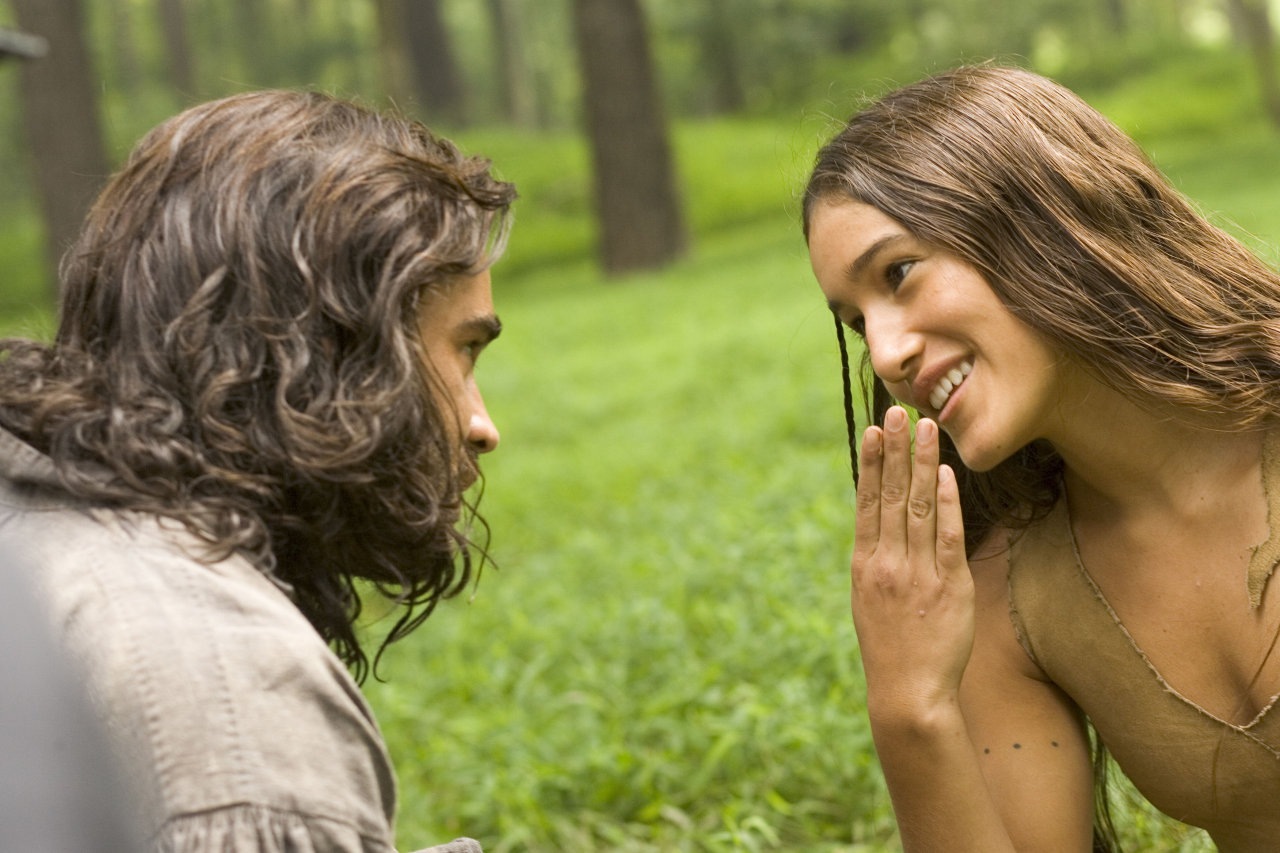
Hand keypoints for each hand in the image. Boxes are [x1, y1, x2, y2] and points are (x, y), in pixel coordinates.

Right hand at [851, 406, 974, 717]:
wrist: (907, 691)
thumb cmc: (890, 647)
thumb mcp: (869, 599)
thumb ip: (878, 560)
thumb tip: (885, 523)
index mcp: (865, 564)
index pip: (868, 501)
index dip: (872, 463)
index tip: (875, 430)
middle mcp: (887, 562)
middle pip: (892, 495)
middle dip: (896, 450)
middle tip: (900, 411)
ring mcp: (917, 573)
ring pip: (920, 507)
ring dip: (923, 464)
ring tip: (925, 429)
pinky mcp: (949, 586)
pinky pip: (948, 537)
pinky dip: (948, 504)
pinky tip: (947, 475)